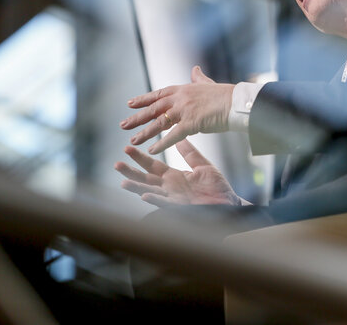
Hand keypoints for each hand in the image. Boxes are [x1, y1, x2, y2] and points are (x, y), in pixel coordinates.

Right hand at [114, 139, 240, 206]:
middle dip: (132, 171)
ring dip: (137, 187)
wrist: (230, 204)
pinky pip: (166, 203)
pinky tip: (145, 195)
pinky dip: (156, 199)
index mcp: (175, 177)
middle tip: (117, 163)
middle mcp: (171, 188)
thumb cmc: (217, 188)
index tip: (127, 147)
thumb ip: (190, 154)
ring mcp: (174, 199)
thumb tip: (180, 138)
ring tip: (123, 181)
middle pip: (146, 178)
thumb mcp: (203, 166)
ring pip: (151, 192)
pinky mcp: (182, 208)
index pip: (153, 166)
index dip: (140, 157)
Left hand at [120, 66, 233, 153]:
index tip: (130, 104)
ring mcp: (185, 110)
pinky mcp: (192, 123)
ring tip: (133, 140)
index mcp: (183, 89)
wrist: (237, 102)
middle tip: (123, 125)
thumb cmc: (225, 95)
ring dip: (145, 132)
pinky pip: (174, 135)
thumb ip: (198, 78)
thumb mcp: (208, 84)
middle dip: (137, 117)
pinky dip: (162, 143)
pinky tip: (152, 150)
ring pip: (160, 122)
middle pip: (154, 109)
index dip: (143, 99)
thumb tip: (194, 69)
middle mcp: (180, 98)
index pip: (158, 94)